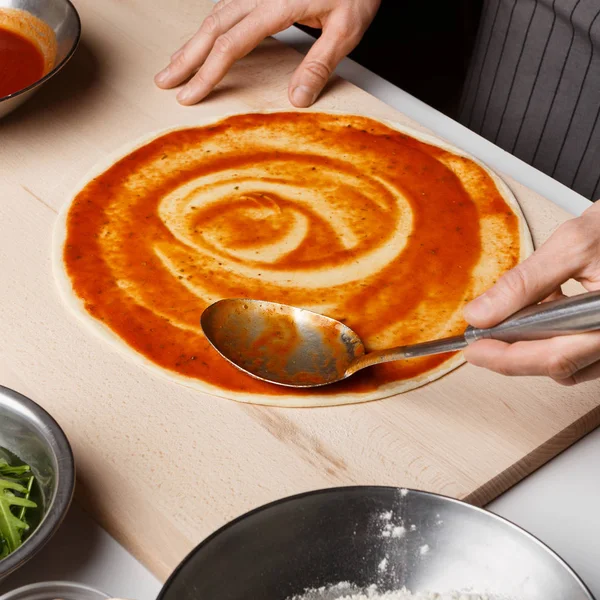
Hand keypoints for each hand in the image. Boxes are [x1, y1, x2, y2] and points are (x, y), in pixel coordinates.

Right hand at [155, 0, 379, 105]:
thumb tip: (297, 99)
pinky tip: (203, 43)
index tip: (192, 94)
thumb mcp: (347, 28)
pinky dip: (211, 30)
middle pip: (213, 27)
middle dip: (187, 58)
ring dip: (193, 43)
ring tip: (176, 66)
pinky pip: (228, 9)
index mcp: (279, 3)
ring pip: (216, 15)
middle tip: (165, 82)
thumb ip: (320, 63)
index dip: (209, 72)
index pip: (233, 43)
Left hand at [463, 201, 599, 384]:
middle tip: (477, 341)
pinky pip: (578, 353)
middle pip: (559, 367)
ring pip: (568, 365)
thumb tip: (479, 314)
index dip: (506, 359)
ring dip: (532, 347)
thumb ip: (522, 283)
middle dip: (511, 355)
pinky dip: (551, 339)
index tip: (473, 349)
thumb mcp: (570, 246)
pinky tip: (541, 312)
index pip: (555, 358)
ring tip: (512, 317)